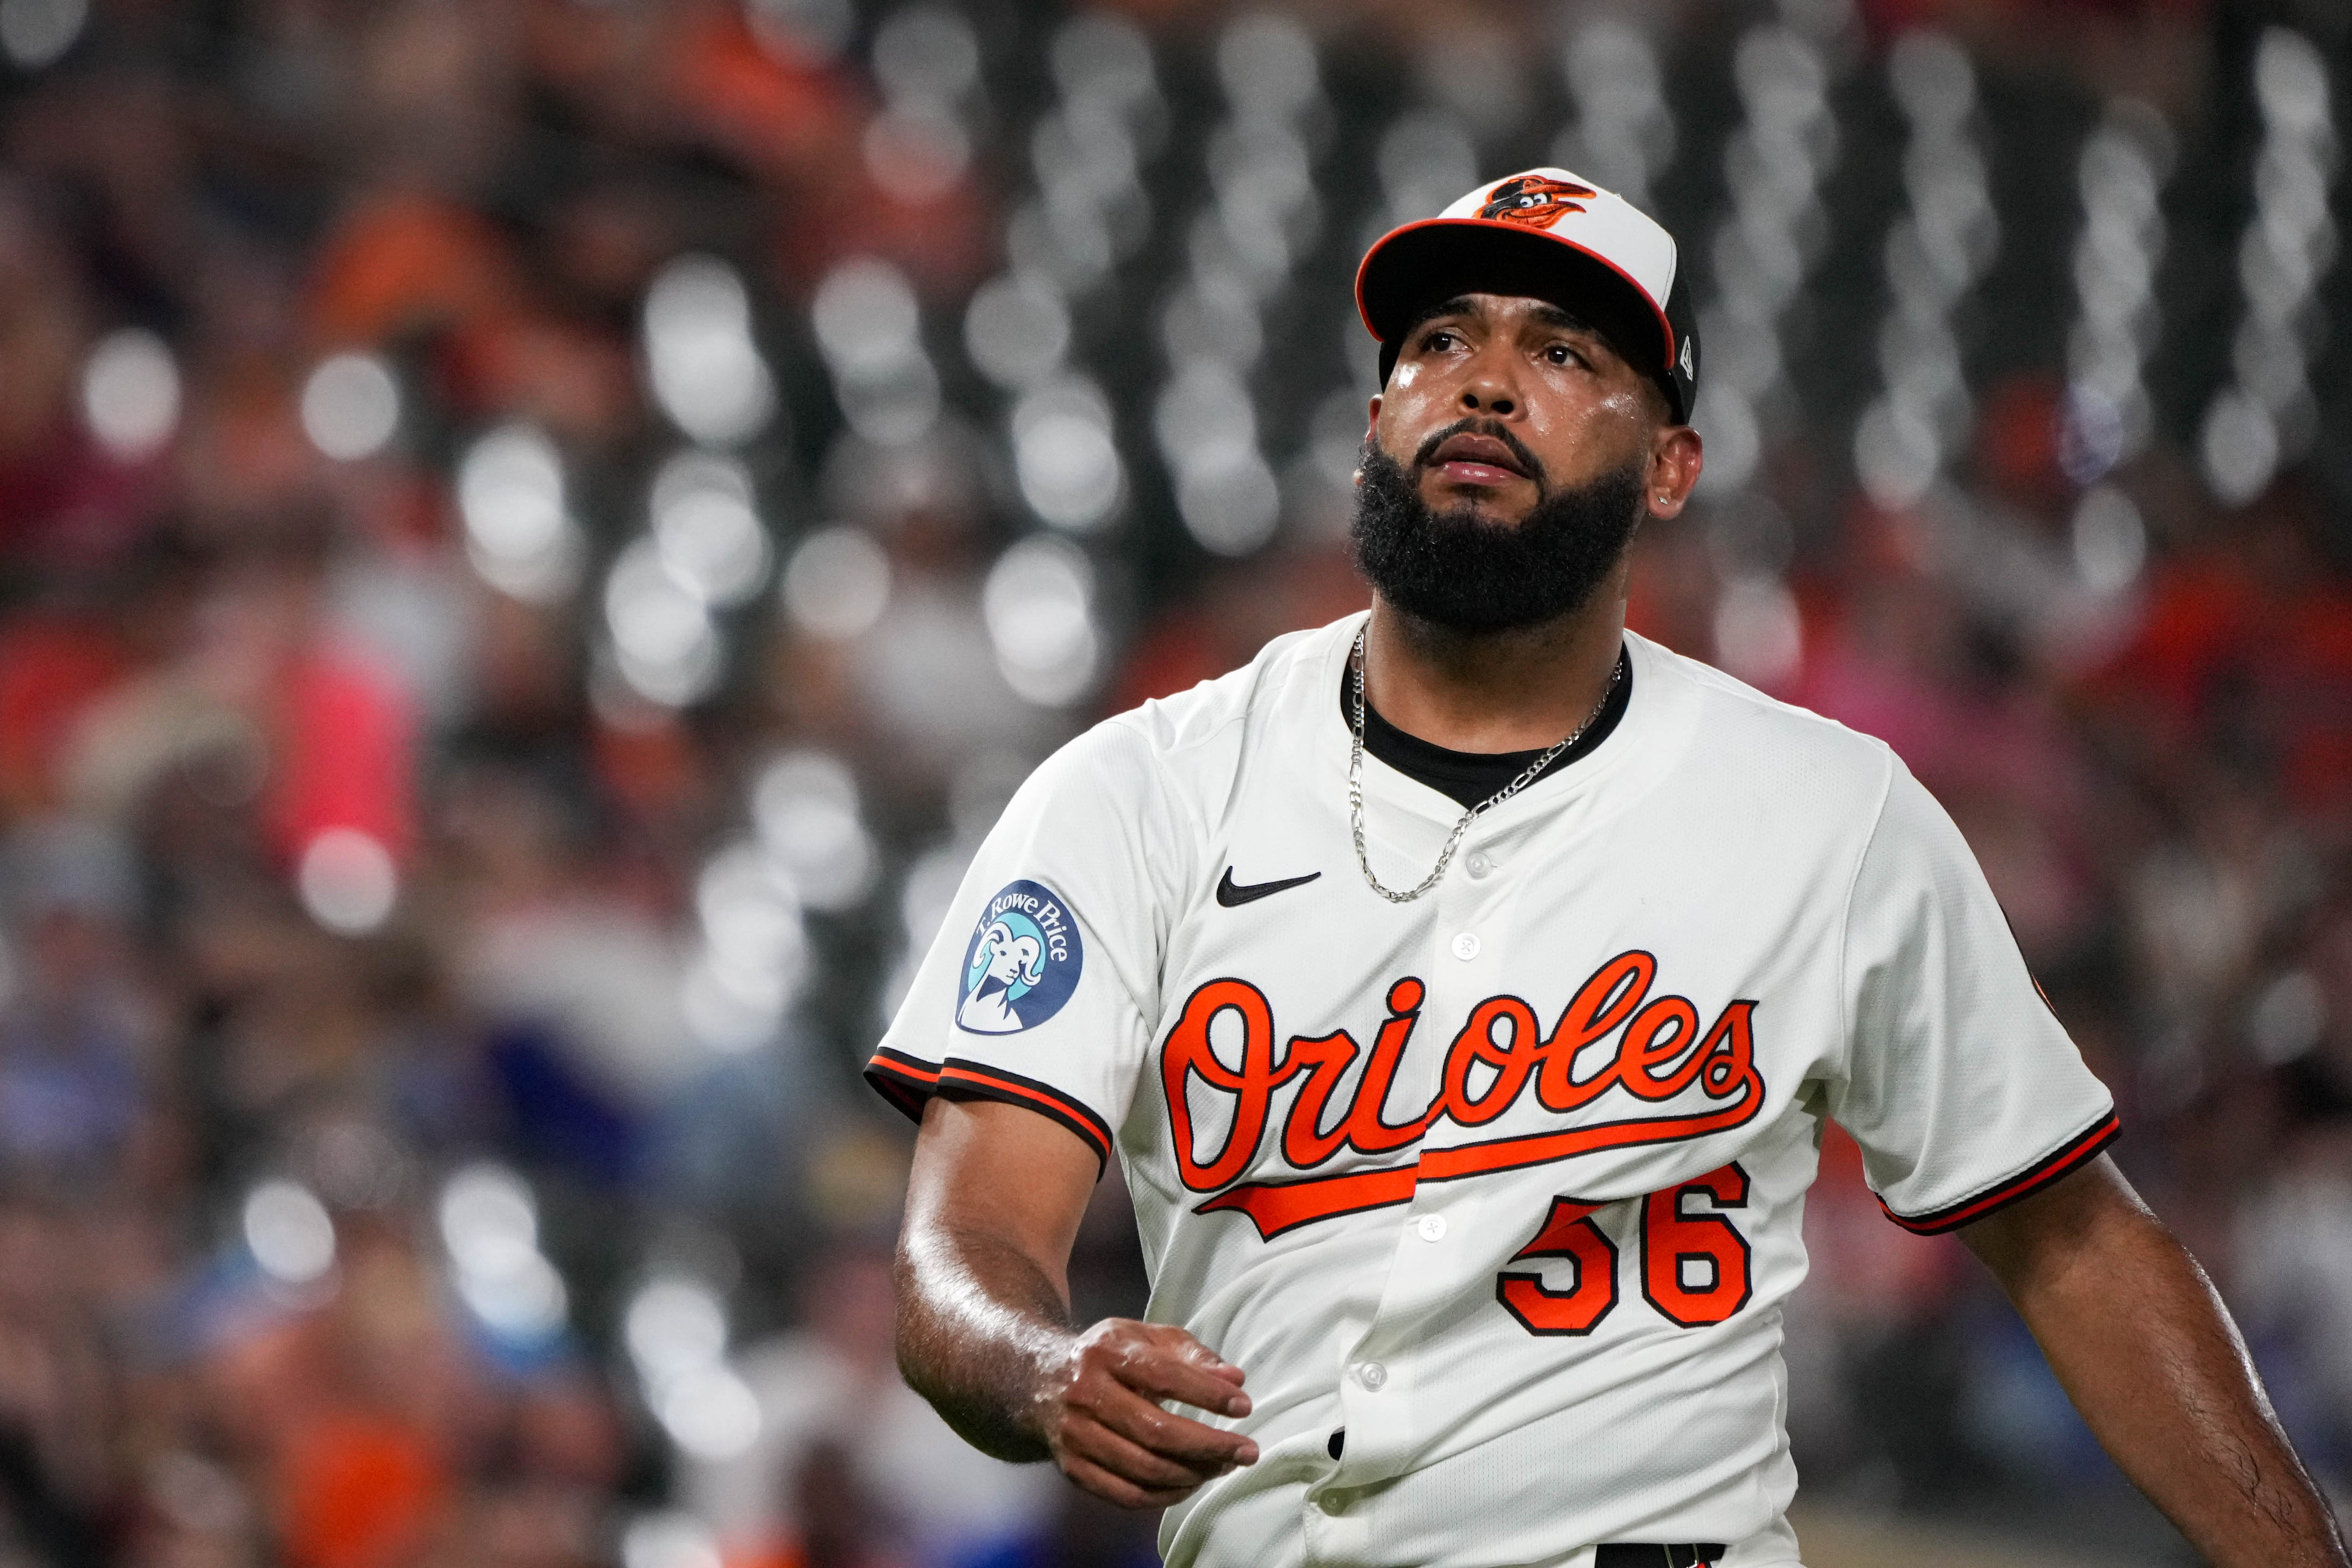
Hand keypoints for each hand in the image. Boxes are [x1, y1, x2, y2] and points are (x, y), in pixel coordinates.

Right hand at [1033, 1318, 1260, 1507]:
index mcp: (1105, 1352)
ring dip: (1194, 1473)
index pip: (1164, 1376)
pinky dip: (1167, 1495)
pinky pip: (1127, 1494)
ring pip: (1144, 1468)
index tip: (1244, 1406)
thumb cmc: (1108, 1357)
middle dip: (1210, 1445)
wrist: (1038, 1381)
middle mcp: (1085, 1394)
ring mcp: (1076, 1436)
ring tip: (1225, 1466)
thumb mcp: (1146, 1338)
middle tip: (1247, 1450)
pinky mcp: (1073, 1469)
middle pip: (1156, 1431)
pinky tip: (1192, 1483)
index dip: (1208, 1394)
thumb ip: (1192, 1354)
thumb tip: (1235, 1380)